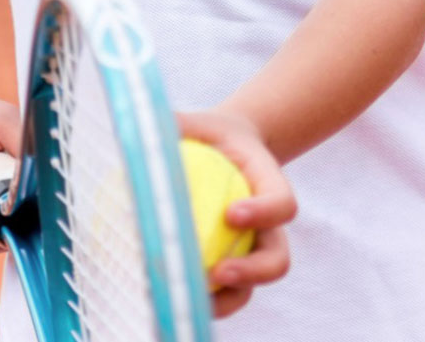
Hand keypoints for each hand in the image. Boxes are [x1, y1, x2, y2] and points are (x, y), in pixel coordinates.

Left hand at [179, 108, 297, 318]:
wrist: (225, 151)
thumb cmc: (208, 135)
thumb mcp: (198, 123)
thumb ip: (176, 123)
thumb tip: (143, 127)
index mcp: (269, 186)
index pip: (281, 204)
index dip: (263, 213)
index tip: (231, 213)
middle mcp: (267, 227)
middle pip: (276, 259)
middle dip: (253, 271)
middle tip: (218, 272)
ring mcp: (250, 251)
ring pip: (251, 287)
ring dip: (228, 300)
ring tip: (193, 301)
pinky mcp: (229, 267)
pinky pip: (224, 294)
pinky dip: (204, 302)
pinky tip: (171, 299)